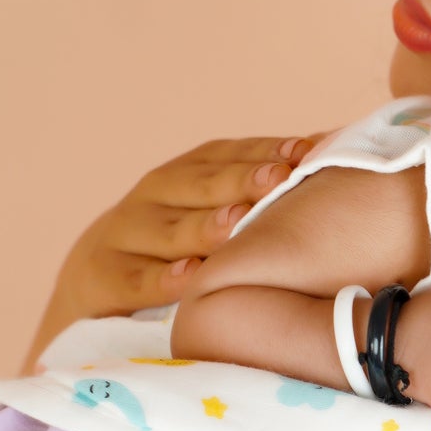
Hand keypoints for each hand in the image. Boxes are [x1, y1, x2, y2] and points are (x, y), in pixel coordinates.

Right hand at [25, 133, 327, 365]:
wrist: (94, 278)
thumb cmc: (176, 242)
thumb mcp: (209, 209)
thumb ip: (262, 189)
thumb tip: (335, 150)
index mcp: (186, 173)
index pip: (229, 156)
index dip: (266, 151)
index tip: (306, 151)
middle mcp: (154, 195)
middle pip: (202, 186)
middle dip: (242, 181)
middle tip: (280, 178)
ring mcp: (125, 233)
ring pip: (170, 231)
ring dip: (205, 227)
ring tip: (238, 223)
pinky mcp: (103, 277)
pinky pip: (138, 280)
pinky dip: (163, 279)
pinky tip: (190, 277)